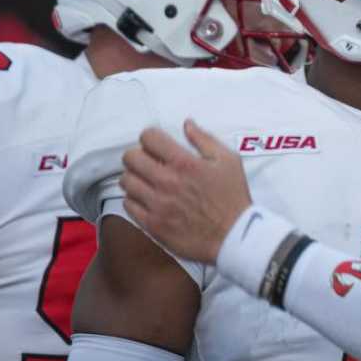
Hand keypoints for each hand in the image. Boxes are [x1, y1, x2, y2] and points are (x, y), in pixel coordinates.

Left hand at [122, 120, 250, 264]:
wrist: (234, 236)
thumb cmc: (233, 197)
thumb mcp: (229, 160)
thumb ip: (205, 139)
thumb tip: (187, 124)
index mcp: (184, 163)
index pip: (148, 138)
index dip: (151, 138)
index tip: (156, 145)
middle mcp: (166, 181)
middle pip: (131, 158)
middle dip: (138, 156)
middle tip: (149, 162)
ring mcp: (157, 204)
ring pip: (126, 181)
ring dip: (134, 177)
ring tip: (147, 181)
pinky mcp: (152, 224)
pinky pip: (128, 205)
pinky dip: (134, 199)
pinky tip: (147, 199)